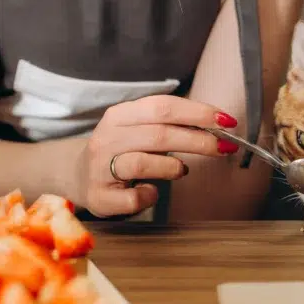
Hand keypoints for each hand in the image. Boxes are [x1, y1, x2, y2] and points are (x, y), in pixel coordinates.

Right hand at [74, 95, 240, 216]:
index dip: (197, 113)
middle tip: (224, 148)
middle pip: (158, 134)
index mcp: (119, 115)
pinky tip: (152, 192)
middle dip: (197, 140)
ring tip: (182, 171)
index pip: (162, 106)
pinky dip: (149, 195)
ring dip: (171, 168)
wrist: (77, 177)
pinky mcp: (99, 196)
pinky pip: (132, 197)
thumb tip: (218, 127)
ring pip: (141, 163)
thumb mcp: (140, 130)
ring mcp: (99, 168)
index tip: (227, 121)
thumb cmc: (121, 152)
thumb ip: (171, 126)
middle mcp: (107, 138)